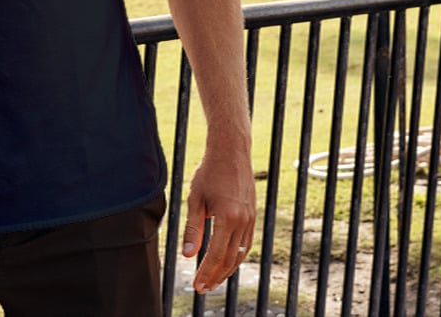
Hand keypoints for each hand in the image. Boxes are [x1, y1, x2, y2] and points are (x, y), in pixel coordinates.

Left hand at [182, 145, 256, 293]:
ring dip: (227, 269)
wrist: (231, 151)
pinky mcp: (252, 215)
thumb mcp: (196, 198)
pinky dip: (236, 256)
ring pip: (240, 254)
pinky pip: (246, 243)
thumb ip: (193, 228)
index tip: (197, 285)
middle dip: (216, 276)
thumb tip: (188, 255)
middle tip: (203, 288)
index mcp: (228, 217)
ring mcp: (250, 218)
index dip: (206, 272)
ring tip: (214, 279)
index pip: (216, 254)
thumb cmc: (210, 171)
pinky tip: (226, 260)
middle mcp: (243, 221)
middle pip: (230, 259)